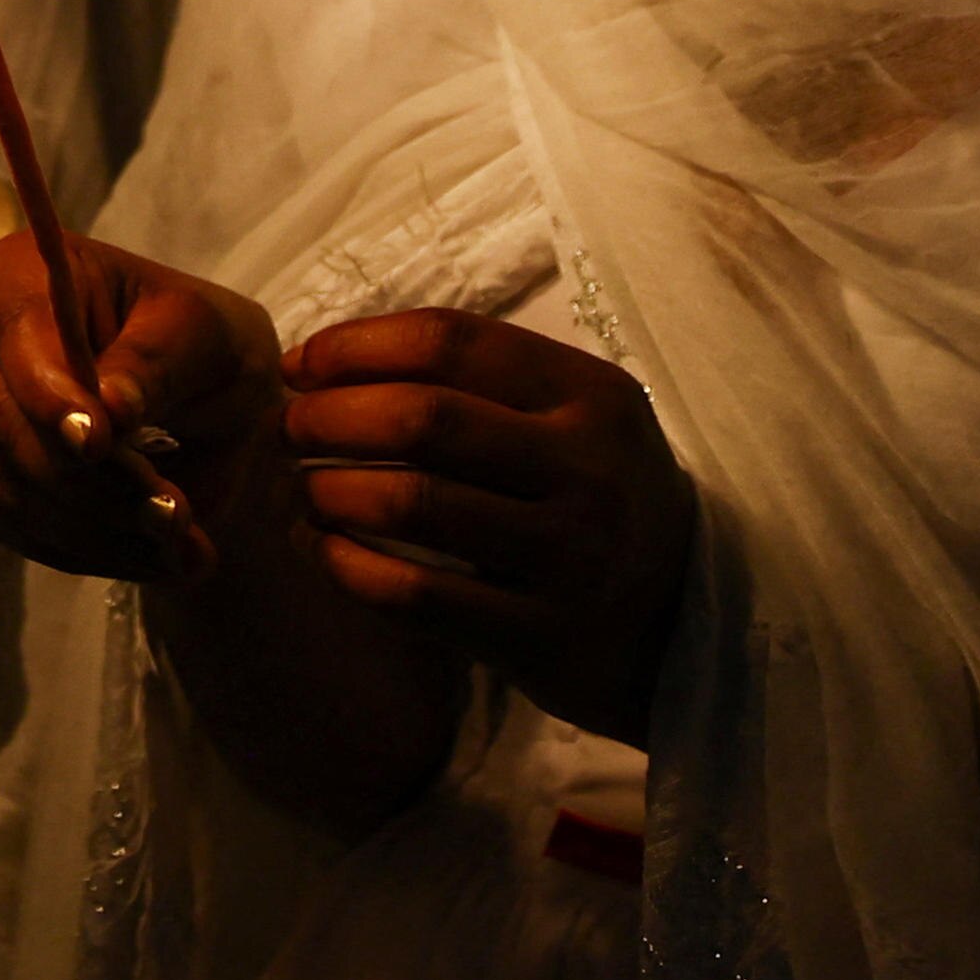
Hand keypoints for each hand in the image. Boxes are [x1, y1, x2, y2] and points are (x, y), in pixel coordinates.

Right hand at [0, 228, 278, 582]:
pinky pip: (12, 527)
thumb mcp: (201, 336)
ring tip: (179, 543)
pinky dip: (83, 552)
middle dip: (89, 483)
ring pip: (4, 488)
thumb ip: (154, 363)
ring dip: (94, 529)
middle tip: (175, 514)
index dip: (53, 398)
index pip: (19, 338)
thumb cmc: (200, 342)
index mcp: (21, 272)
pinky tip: (149, 555)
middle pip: (3, 424)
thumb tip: (109, 410)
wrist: (199, 389)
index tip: (102, 445)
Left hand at [284, 310, 695, 744]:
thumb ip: (480, 384)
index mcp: (590, 395)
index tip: (300, 366)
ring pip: (411, 504)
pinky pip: (415, 597)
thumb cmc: (597, 503)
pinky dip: (348, 568)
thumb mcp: (575, 421)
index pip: (449, 341)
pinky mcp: (542, 638)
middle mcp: (586, 469)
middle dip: (329, 417)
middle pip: (421, 418)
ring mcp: (568, 557)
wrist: (691, 629)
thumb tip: (329, 361)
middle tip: (288, 429)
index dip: (354, 346)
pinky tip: (323, 551)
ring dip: (329, 491)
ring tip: (302, 490)